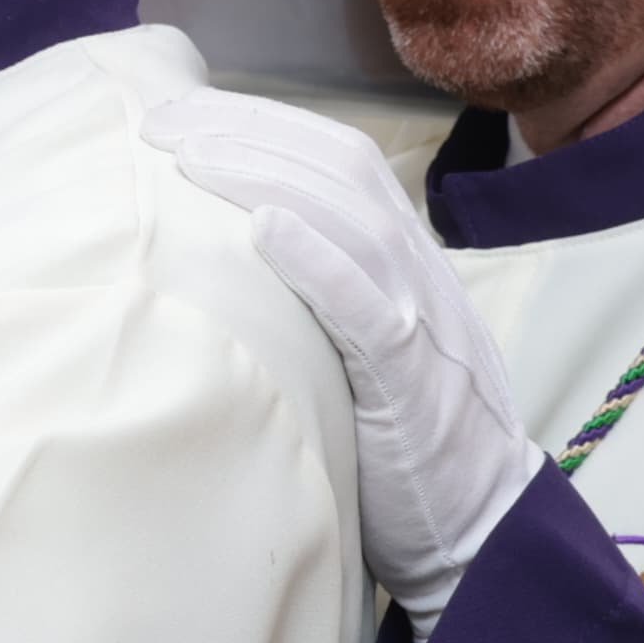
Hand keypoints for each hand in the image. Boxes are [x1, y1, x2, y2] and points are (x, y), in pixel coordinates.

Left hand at [145, 91, 544, 620]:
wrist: (482, 529)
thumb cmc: (400, 444)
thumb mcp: (357, 351)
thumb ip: (314, 298)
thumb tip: (230, 256)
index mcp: (401, 264)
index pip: (336, 163)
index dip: (262, 126)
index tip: (180, 114)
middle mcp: (416, 277)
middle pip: (339, 170)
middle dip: (249, 132)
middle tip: (162, 118)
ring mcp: (422, 324)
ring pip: (354, 221)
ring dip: (268, 175)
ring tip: (192, 154)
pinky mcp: (415, 385)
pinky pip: (371, 311)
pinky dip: (321, 262)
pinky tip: (267, 230)